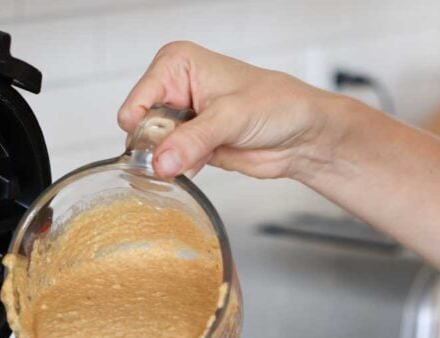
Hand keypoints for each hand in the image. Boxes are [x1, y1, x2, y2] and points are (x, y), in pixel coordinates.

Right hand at [117, 41, 334, 179]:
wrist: (302, 135)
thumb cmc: (278, 105)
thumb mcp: (232, 117)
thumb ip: (192, 140)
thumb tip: (160, 161)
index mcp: (177, 65)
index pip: (137, 103)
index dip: (147, 127)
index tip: (167, 141)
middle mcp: (174, 90)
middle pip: (140, 128)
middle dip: (157, 147)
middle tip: (185, 151)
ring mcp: (182, 120)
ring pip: (153, 149)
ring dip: (168, 161)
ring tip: (199, 156)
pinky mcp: (190, 145)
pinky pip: (168, 164)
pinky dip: (179, 170)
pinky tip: (201, 165)